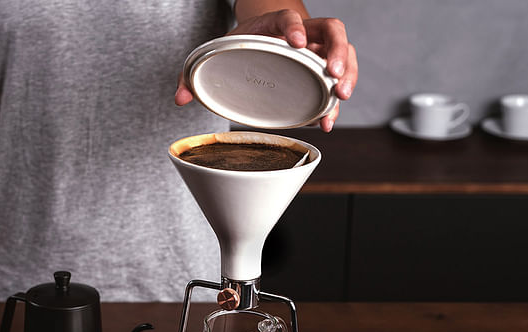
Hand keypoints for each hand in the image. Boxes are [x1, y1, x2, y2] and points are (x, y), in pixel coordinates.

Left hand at [175, 9, 357, 132]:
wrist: (260, 38)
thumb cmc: (242, 45)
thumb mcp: (218, 51)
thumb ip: (193, 73)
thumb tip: (179, 97)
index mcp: (275, 22)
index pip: (290, 17)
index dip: (295, 26)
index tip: (296, 41)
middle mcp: (304, 31)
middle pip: (332, 30)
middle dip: (337, 52)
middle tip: (333, 75)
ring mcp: (318, 48)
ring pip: (345, 52)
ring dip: (348, 74)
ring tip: (341, 98)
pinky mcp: (324, 68)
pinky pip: (340, 78)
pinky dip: (336, 99)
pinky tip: (328, 119)